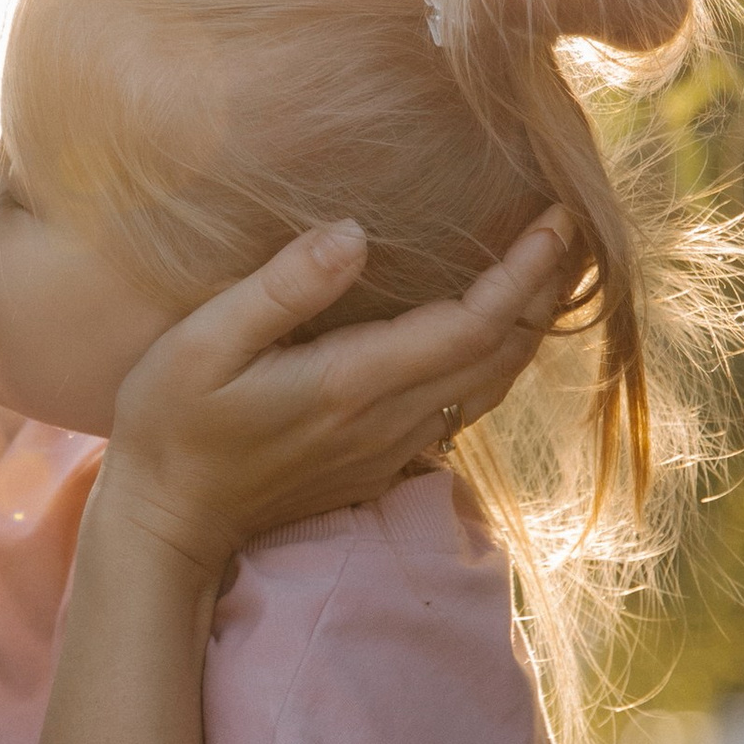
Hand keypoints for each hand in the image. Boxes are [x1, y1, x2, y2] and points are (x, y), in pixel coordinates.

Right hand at [98, 206, 580, 577]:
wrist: (167, 524)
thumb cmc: (170, 424)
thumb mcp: (202, 345)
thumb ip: (281, 288)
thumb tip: (354, 234)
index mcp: (351, 384)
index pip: (470, 325)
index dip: (524, 273)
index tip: (557, 219)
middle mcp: (387, 421)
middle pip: (499, 354)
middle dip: (546, 290)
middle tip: (577, 226)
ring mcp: (389, 448)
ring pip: (490, 383)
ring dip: (530, 325)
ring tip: (555, 268)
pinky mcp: (380, 460)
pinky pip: (463, 404)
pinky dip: (496, 358)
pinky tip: (497, 327)